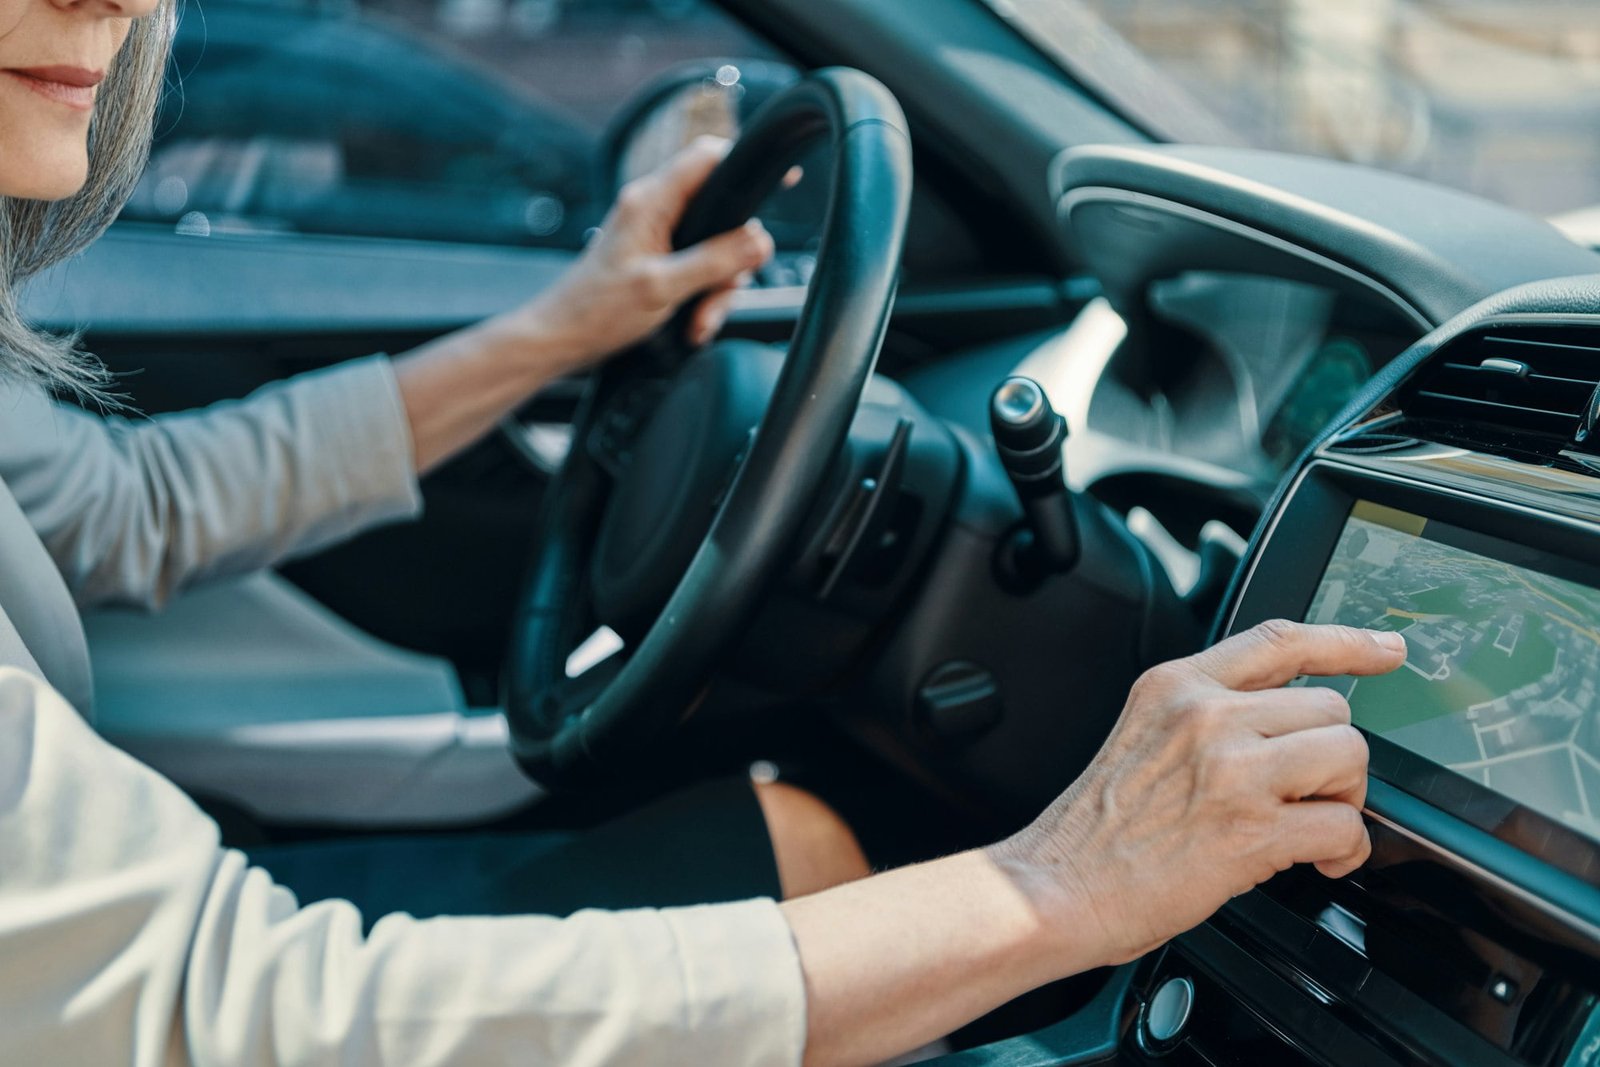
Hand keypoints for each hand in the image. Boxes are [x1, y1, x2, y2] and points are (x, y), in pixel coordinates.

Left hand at [491, 137, 773, 376]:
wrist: (560, 340)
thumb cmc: (596, 312)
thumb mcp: (662, 287)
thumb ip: (714, 260)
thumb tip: (759, 240)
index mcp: (651, 201)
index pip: (709, 158)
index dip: (746, 165)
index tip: (780, 181)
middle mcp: (654, 210)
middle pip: (723, 215)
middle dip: (731, 261)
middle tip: (721, 291)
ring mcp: (656, 235)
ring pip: (715, 249)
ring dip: (716, 289)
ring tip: (699, 320)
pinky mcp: (656, 259)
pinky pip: (697, 269)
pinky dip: (701, 298)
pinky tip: (691, 324)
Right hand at [991, 620, 1407, 966]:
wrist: (1055, 885)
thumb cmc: (1094, 830)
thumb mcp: (1141, 735)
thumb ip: (1203, 716)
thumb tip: (1280, 725)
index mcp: (1176, 686)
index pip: (1280, 641)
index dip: (1346, 642)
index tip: (1385, 649)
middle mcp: (1206, 716)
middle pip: (1330, 709)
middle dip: (1333, 758)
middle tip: (1309, 794)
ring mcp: (1231, 769)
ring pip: (1348, 757)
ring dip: (1344, 800)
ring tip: (1311, 826)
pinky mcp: (1251, 830)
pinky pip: (1344, 827)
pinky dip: (1344, 852)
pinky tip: (1316, 863)